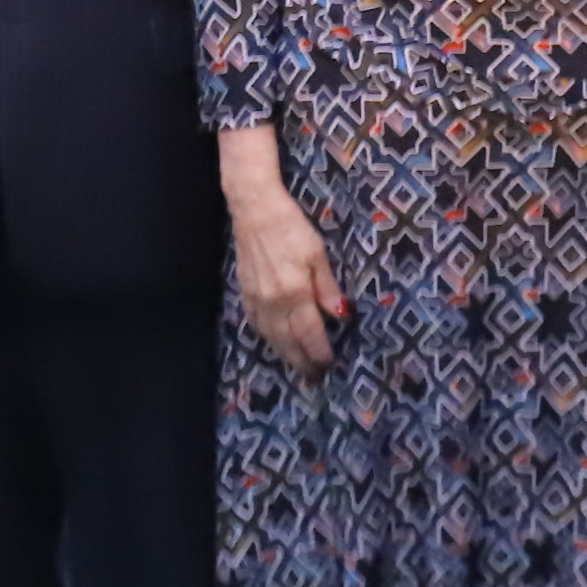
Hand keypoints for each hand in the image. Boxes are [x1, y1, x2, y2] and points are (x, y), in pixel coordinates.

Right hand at [222, 126, 346, 375]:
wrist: (254, 208)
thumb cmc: (291, 225)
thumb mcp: (317, 252)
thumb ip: (327, 287)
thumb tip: (341, 316)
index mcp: (294, 293)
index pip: (309, 333)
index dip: (319, 352)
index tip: (330, 366)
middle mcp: (272, 302)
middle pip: (288, 342)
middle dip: (303, 361)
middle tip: (315, 378)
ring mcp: (256, 299)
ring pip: (271, 337)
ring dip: (285, 355)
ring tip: (298, 368)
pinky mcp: (245, 293)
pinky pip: (257, 325)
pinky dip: (268, 339)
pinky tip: (275, 343)